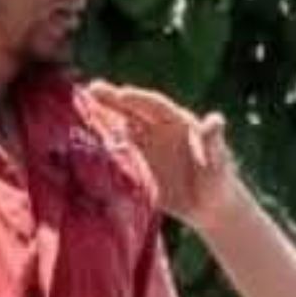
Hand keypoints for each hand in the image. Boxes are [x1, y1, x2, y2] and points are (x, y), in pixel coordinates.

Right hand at [88, 82, 237, 228]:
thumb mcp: (218, 163)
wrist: (210, 207)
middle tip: (90, 89)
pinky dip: (100, 143)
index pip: (155, 106)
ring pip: (119, 125)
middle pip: (132, 110)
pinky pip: (116, 150)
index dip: (138, 99)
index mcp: (179, 123)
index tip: (120, 93)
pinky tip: (81, 139)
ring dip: (100, 117)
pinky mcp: (135, 163)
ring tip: (76, 108)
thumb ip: (213, 142)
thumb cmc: (219, 181)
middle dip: (112, 100)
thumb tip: (215, 119)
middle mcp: (158, 128)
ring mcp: (145, 145)